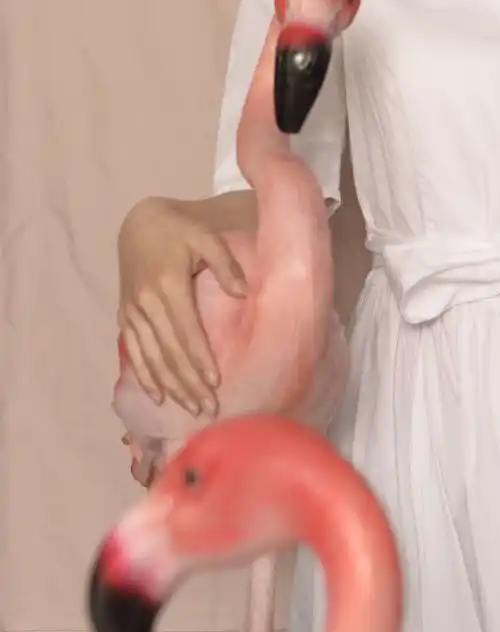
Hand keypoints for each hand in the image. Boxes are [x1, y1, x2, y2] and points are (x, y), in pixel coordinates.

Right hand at [118, 196, 246, 414]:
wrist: (139, 223)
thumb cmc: (180, 230)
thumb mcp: (206, 237)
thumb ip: (225, 264)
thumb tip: (243, 294)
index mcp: (168, 283)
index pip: (186, 330)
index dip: (199, 358)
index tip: (215, 383)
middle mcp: (146, 302)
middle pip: (170, 350)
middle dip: (189, 382)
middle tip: (208, 408)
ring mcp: (132, 311)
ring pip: (152, 356)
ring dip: (171, 385)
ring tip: (189, 408)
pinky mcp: (124, 315)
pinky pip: (134, 351)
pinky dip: (145, 375)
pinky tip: (159, 395)